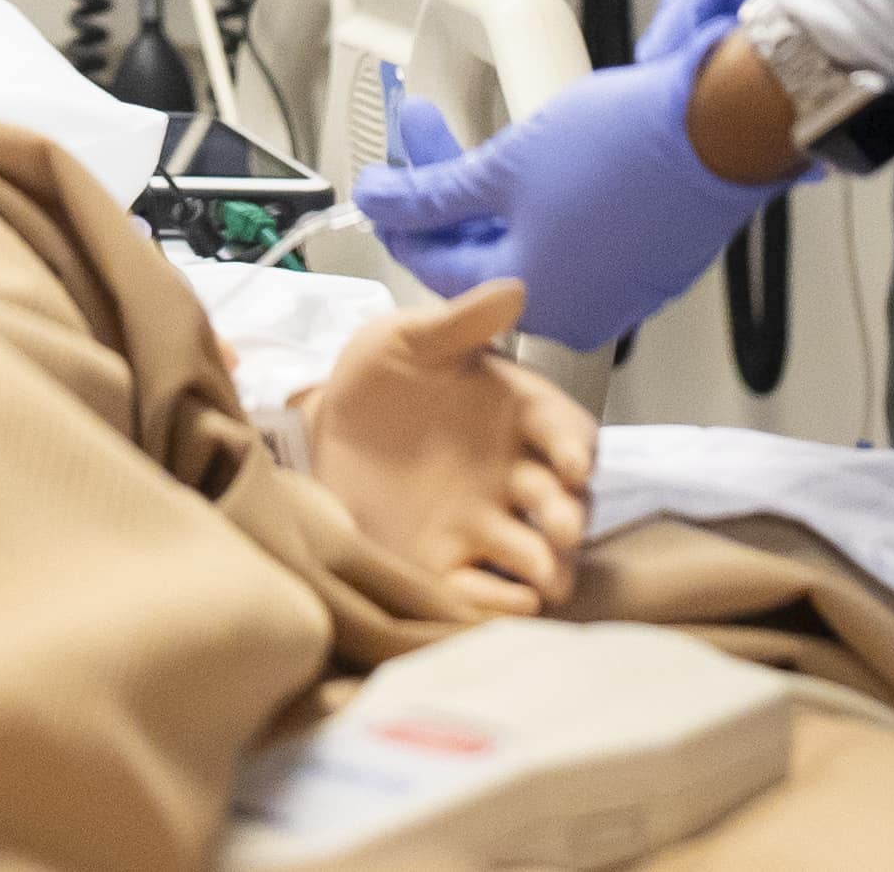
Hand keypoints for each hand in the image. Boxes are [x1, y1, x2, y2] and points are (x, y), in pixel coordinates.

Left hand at [295, 277, 599, 616]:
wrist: (317, 429)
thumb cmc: (377, 378)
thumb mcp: (408, 338)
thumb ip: (460, 322)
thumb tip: (515, 288)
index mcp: (515, 414)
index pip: (566, 430)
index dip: (576, 446)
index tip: (573, 462)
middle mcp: (512, 474)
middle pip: (563, 502)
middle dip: (569, 516)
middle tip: (560, 526)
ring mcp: (483, 525)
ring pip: (537, 556)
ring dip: (549, 568)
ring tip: (545, 579)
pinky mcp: (447, 565)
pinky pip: (484, 591)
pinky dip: (500, 603)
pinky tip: (508, 605)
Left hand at [350, 60, 780, 353]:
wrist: (722, 129)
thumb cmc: (624, 148)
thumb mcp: (505, 164)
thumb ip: (432, 191)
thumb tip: (380, 200)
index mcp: (530, 297)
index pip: (437, 269)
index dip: (401, 219)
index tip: (385, 184)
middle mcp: (574, 312)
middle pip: (483, 256)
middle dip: (447, 193)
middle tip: (423, 139)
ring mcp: (615, 292)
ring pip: (529, 246)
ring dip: (493, 195)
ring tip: (475, 136)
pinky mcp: (645, 268)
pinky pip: (574, 244)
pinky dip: (544, 206)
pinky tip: (534, 163)